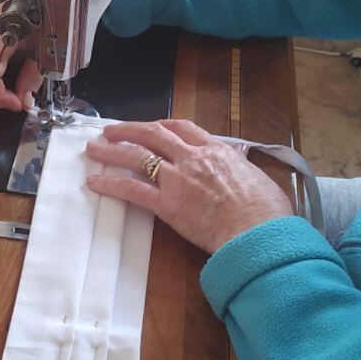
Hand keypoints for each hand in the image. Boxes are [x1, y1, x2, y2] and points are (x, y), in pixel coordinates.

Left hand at [85, 119, 293, 253]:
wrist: (259, 233)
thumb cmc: (267, 212)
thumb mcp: (259, 178)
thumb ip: (241, 167)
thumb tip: (239, 164)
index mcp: (216, 151)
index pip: (183, 128)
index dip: (162, 125)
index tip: (151, 126)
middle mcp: (192, 159)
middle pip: (153, 134)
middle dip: (129, 130)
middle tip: (111, 131)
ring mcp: (177, 180)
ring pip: (137, 157)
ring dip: (112, 151)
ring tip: (93, 149)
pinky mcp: (167, 204)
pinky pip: (131, 189)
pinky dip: (110, 184)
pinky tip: (94, 183)